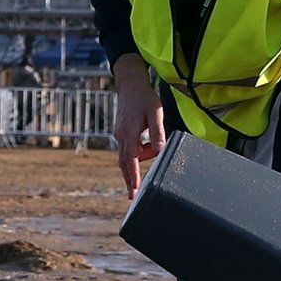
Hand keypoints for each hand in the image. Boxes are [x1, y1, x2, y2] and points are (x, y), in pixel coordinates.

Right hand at [111, 54, 164, 197]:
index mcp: (129, 132)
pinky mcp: (122, 133)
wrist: (130, 84)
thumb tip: (160, 150)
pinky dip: (136, 156)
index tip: (134, 189)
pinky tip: (146, 152)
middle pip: (124, 163)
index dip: (134, 175)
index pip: (131, 159)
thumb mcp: (156, 113)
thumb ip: (157, 133)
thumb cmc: (144, 97)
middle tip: (132, 196)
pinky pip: (128, 149)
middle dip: (129, 180)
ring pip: (126, 157)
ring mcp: (120, 135)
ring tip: (141, 177)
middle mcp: (121, 136)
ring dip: (134, 168)